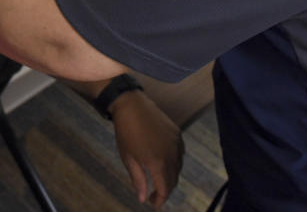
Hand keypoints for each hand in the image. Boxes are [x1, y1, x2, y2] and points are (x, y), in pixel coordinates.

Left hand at [110, 90, 183, 208]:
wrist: (131, 105)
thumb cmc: (125, 132)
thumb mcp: (128, 158)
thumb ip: (138, 179)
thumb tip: (142, 199)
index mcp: (158, 162)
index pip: (165, 189)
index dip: (160, 199)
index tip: (153, 203)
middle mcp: (171, 154)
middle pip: (173, 180)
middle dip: (165, 190)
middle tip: (154, 194)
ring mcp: (176, 143)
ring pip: (179, 167)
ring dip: (170, 176)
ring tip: (158, 179)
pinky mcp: (177, 133)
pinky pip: (180, 154)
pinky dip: (175, 162)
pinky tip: (165, 162)